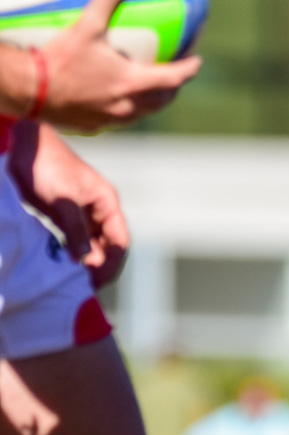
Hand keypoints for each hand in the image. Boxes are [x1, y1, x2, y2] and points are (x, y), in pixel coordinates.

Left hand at [8, 122, 128, 286]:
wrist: (23, 146)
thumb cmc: (46, 166)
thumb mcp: (62, 199)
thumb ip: (75, 228)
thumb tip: (86, 260)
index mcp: (106, 202)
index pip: (119, 241)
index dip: (111, 264)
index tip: (95, 282)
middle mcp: (98, 210)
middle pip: (107, 246)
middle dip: (99, 267)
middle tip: (82, 288)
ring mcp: (80, 213)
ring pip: (90, 245)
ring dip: (84, 263)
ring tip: (73, 282)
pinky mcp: (62, 216)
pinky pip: (71, 241)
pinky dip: (69, 255)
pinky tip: (61, 266)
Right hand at [34, 0, 201, 130]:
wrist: (27, 91)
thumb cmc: (58, 59)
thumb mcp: (86, 26)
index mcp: (132, 82)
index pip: (173, 78)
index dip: (189, 70)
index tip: (198, 62)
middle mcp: (126, 105)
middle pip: (161, 101)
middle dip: (172, 89)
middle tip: (175, 78)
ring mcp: (109, 119)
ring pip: (140, 114)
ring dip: (149, 102)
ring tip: (149, 90)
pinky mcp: (91, 127)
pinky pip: (115, 120)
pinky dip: (123, 109)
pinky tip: (112, 99)